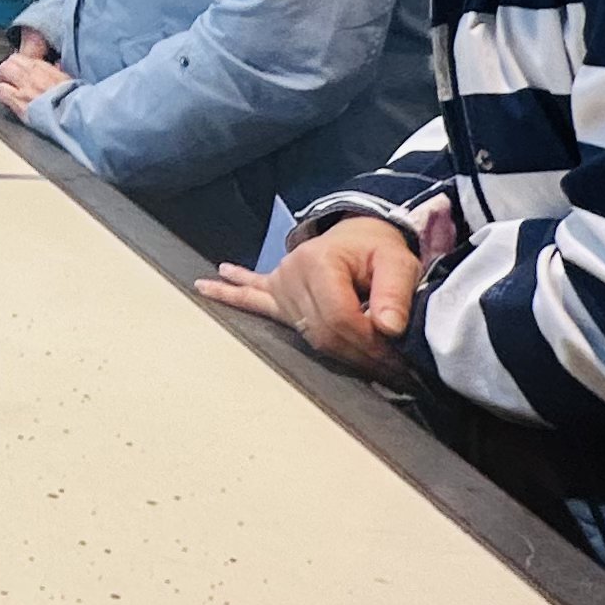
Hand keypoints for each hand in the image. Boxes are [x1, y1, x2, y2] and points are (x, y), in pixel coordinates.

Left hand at [0, 39, 67, 121]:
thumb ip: (58, 70)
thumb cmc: (73, 98)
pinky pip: (1, 93)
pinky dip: (2, 95)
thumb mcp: (67, 78)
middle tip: (6, 77)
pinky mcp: (19, 103)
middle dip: (5, 70)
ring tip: (6, 87)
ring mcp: (24, 89)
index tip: (16, 67)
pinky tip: (7, 99)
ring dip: (3, 81)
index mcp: (43, 68)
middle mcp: (31, 75)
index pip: (19, 57)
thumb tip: (56, 65)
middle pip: (7, 64)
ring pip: (2, 75)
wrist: (73, 113)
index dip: (15, 62)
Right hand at [198, 217, 424, 379]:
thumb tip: (389, 329)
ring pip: (306, 333)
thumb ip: (395, 294)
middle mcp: (292, 272)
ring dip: (338, 352)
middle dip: (359, 355)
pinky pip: (253, 297)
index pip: (339, 317)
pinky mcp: (275, 288)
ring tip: (369, 368)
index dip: (369, 343)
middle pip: (323, 331)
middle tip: (394, 372)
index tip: (396, 361)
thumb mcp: (398, 263)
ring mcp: (280, 281)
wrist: (360, 232)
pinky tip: (206, 290)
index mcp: (320, 263)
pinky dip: (231, 297)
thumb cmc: (378, 249)